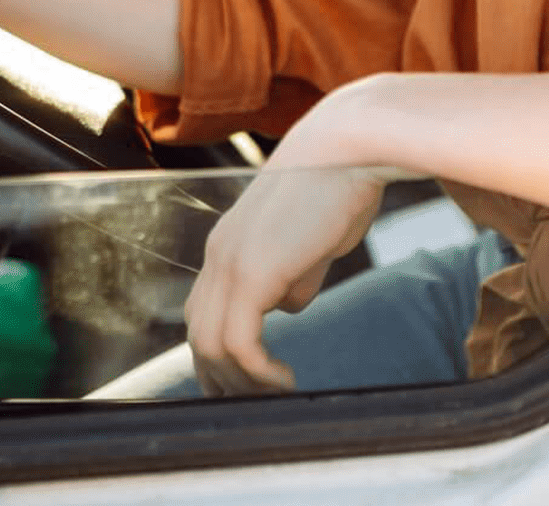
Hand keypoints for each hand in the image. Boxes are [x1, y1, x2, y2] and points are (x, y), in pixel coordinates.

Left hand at [183, 158, 388, 394]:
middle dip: (221, 377)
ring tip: (277, 394)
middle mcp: (220, 252)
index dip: (219, 351)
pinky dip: (257, 372)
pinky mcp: (252, 271)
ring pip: (210, 344)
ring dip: (240, 381)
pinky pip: (238, 343)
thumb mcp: (313, 240)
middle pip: (199, 333)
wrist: (350, 145)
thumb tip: (288, 303)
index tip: (245, 379)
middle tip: (254, 403)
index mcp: (230, 242)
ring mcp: (230, 261)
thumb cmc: (342, 184)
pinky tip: (286, 380)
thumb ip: (294, 272)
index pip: (204, 310)